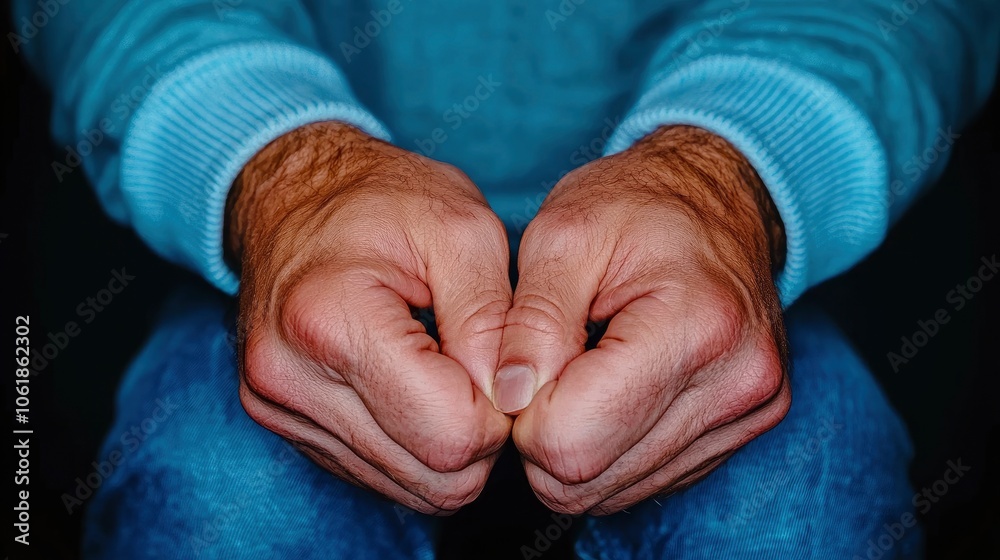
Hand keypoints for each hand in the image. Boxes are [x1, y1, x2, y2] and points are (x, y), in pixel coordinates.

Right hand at [229, 122, 511, 513]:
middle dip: (480, 439)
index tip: (504, 365)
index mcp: (331, 320)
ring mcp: (276, 405)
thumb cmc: (380, 199)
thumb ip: (494, 319)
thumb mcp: (462, 229)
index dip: (501, 412)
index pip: (450, 434)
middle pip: (431, 478)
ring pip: (406, 488)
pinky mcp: (279, 421)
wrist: (288, 197)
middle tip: (485, 374)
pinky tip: (412, 387)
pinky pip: (374, 474)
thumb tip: (510, 399)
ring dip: (446, 446)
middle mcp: (289, 376)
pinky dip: (411, 445)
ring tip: (448, 375)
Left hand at [494, 125, 790, 513]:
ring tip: (585, 372)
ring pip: (617, 492)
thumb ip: (530, 322)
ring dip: (579, 446)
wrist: (720, 199)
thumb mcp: (561, 235)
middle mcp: (737, 383)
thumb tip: (508, 400)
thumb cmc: (637, 205)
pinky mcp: (746, 429)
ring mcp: (750, 412)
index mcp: (694, 327)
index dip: (522, 417)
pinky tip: (617, 390)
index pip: (572, 442)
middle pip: (592, 481)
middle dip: (544, 439)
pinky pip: (649, 480)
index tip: (524, 366)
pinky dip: (613, 447)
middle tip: (546, 371)